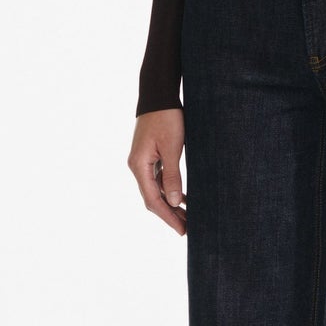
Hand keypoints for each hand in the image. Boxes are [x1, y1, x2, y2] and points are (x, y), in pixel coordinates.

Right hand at [130, 108, 187, 235]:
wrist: (159, 95)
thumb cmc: (167, 117)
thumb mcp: (172, 147)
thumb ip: (172, 176)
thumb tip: (172, 201)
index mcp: (139, 165)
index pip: (153, 200)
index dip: (168, 217)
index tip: (182, 230)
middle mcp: (137, 166)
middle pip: (152, 198)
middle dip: (170, 214)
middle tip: (188, 228)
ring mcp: (142, 161)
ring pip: (155, 190)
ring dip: (170, 203)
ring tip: (187, 217)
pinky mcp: (150, 156)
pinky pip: (158, 179)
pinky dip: (169, 190)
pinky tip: (181, 198)